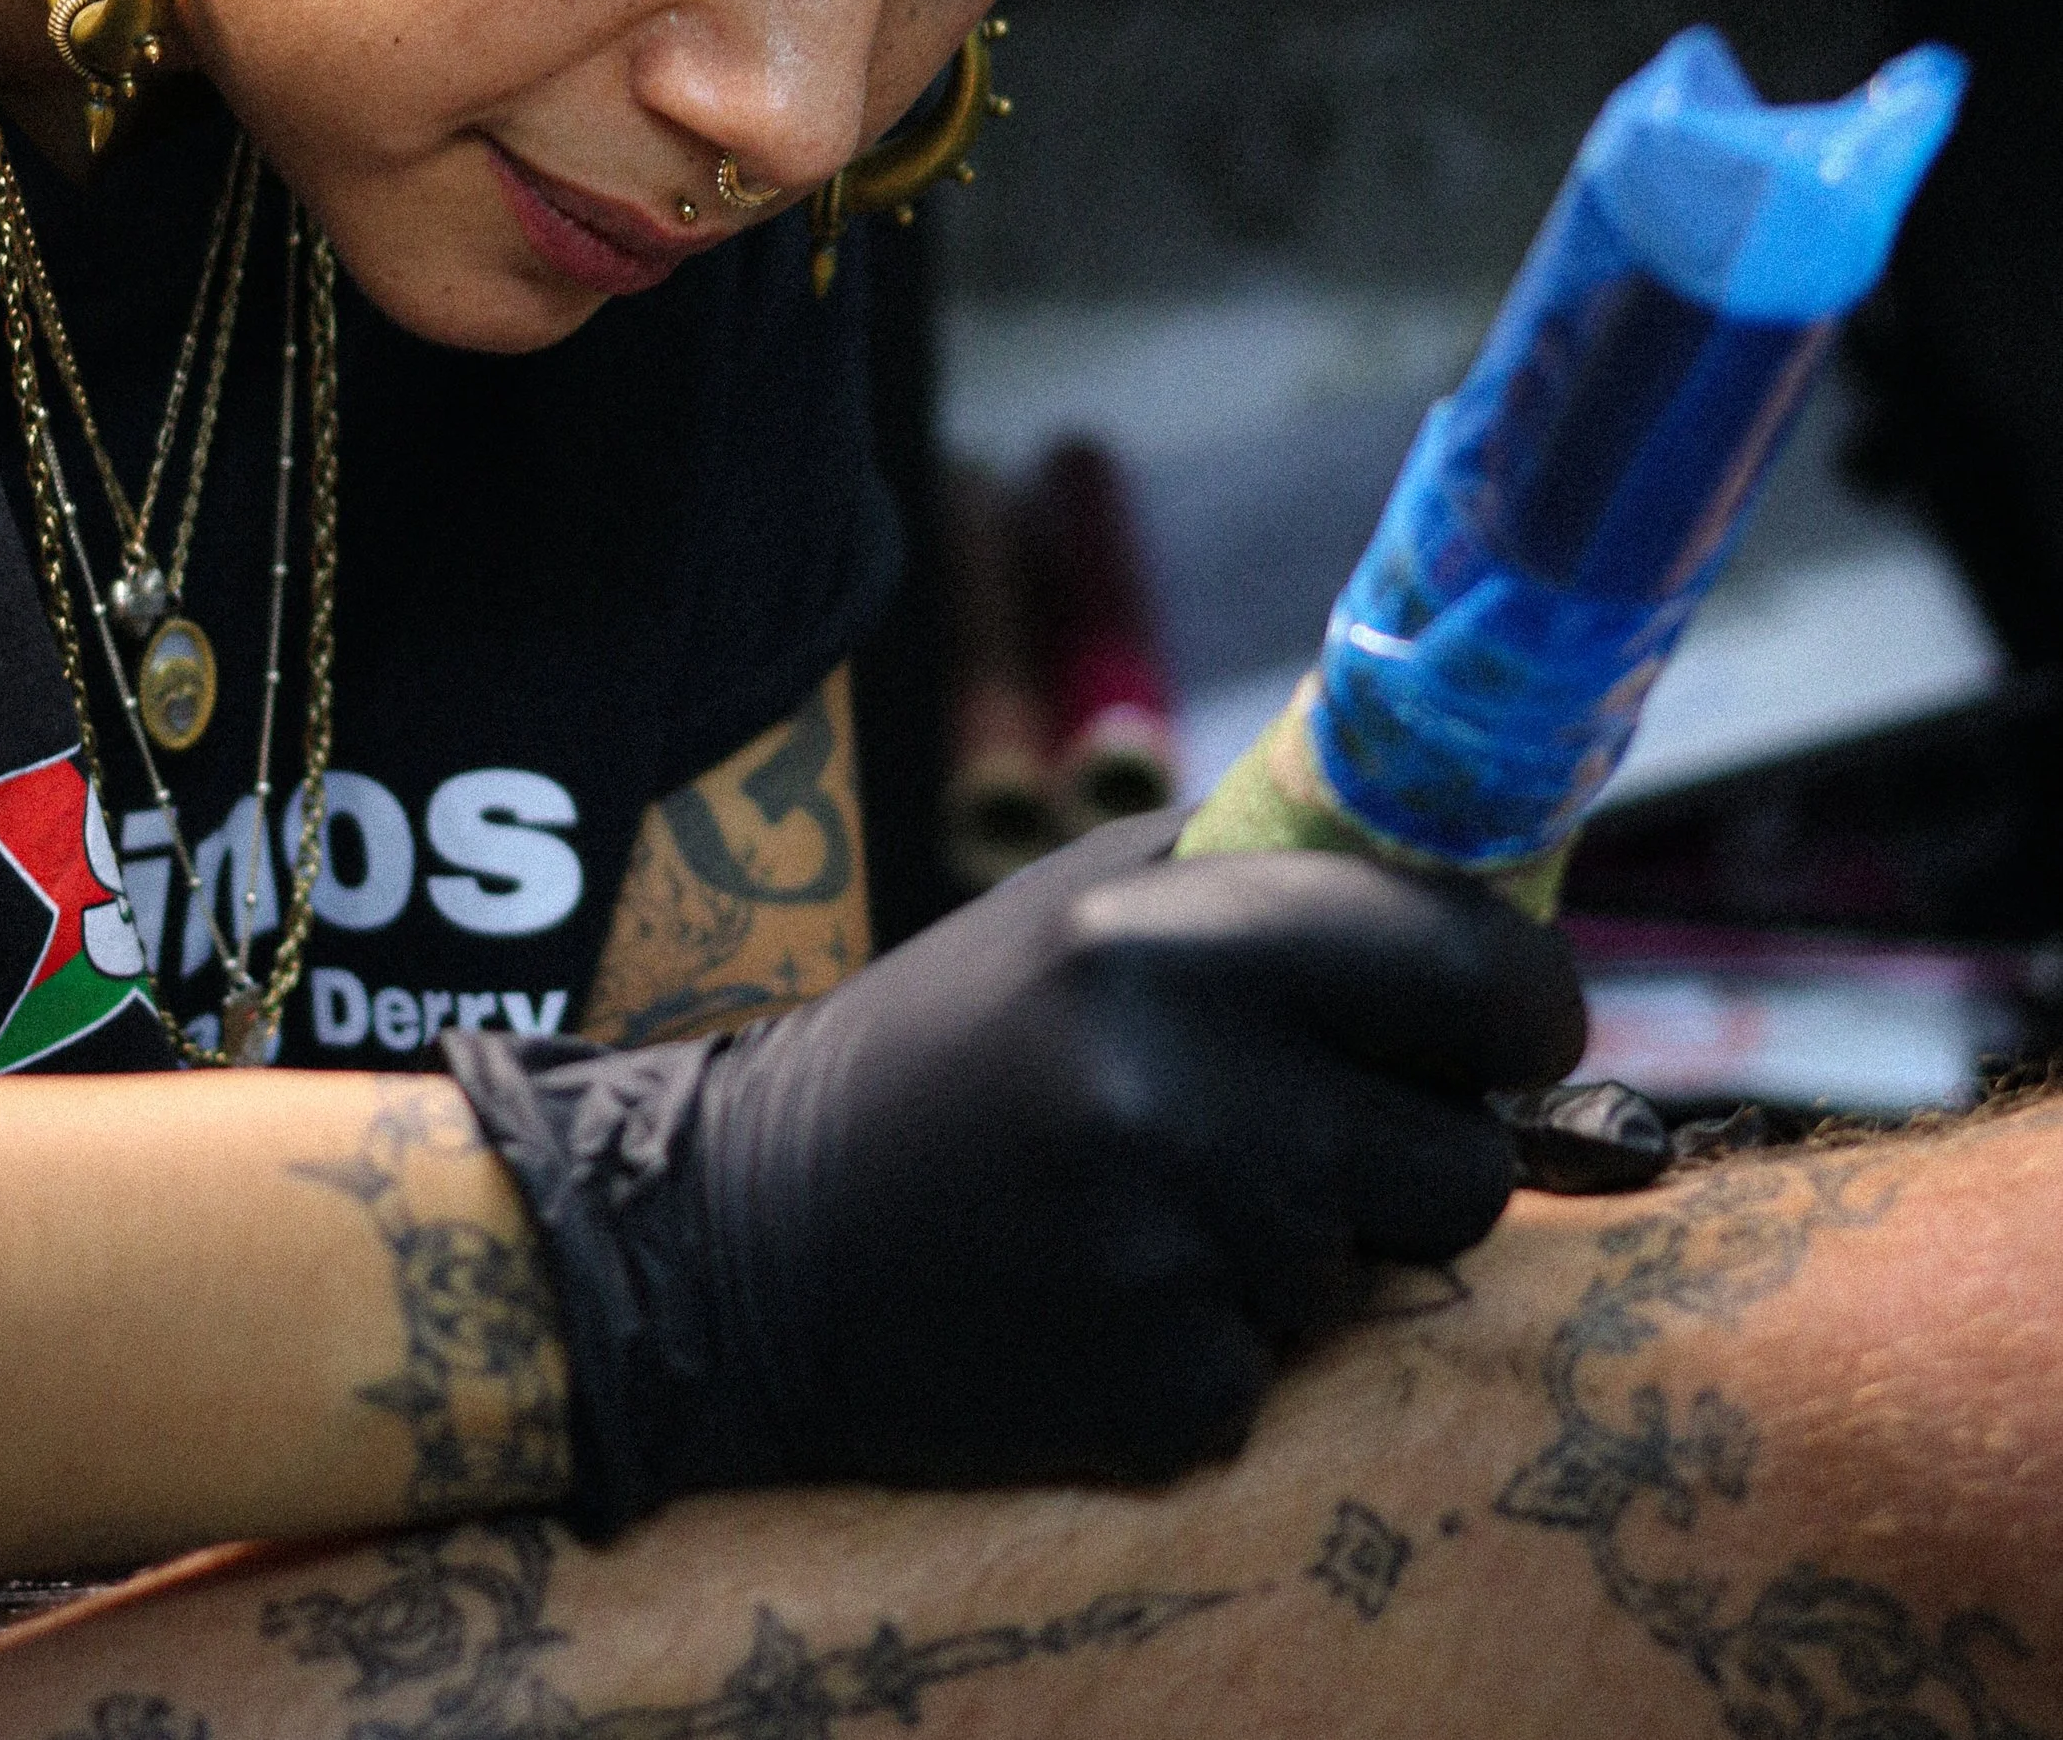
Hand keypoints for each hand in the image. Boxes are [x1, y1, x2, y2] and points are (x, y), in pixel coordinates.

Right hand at [447, 812, 1583, 1528]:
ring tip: (1162, 1197)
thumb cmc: (948, 1045)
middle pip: (1469, 1154)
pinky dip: (1227, 1340)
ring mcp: (1176, 1257)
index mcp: (1168, 942)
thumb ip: (1273, 877)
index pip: (1476, 969)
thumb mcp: (1085, 901)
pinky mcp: (1163, 1396)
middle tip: (1348, 1121)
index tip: (1502, 1018)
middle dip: (1438, 1139)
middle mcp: (1184, 1094)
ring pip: (1382, 1269)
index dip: (1521, 999)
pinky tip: (1108, 1290)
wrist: (745, 1241)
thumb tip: (1477, 869)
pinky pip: (1290, 1371)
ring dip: (1312, 1242)